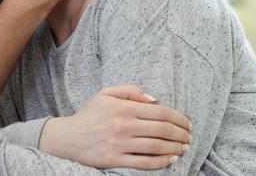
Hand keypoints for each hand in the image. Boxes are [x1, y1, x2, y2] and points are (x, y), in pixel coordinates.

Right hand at [39, 86, 190, 169]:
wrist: (66, 138)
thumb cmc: (89, 115)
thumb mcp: (105, 94)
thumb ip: (130, 91)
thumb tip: (155, 99)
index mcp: (123, 107)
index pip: (161, 111)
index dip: (179, 118)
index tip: (187, 122)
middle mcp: (123, 125)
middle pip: (162, 129)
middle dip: (181, 133)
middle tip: (189, 136)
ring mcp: (119, 144)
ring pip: (156, 147)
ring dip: (175, 148)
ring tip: (184, 148)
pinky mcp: (115, 160)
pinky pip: (144, 163)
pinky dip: (161, 162)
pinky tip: (170, 160)